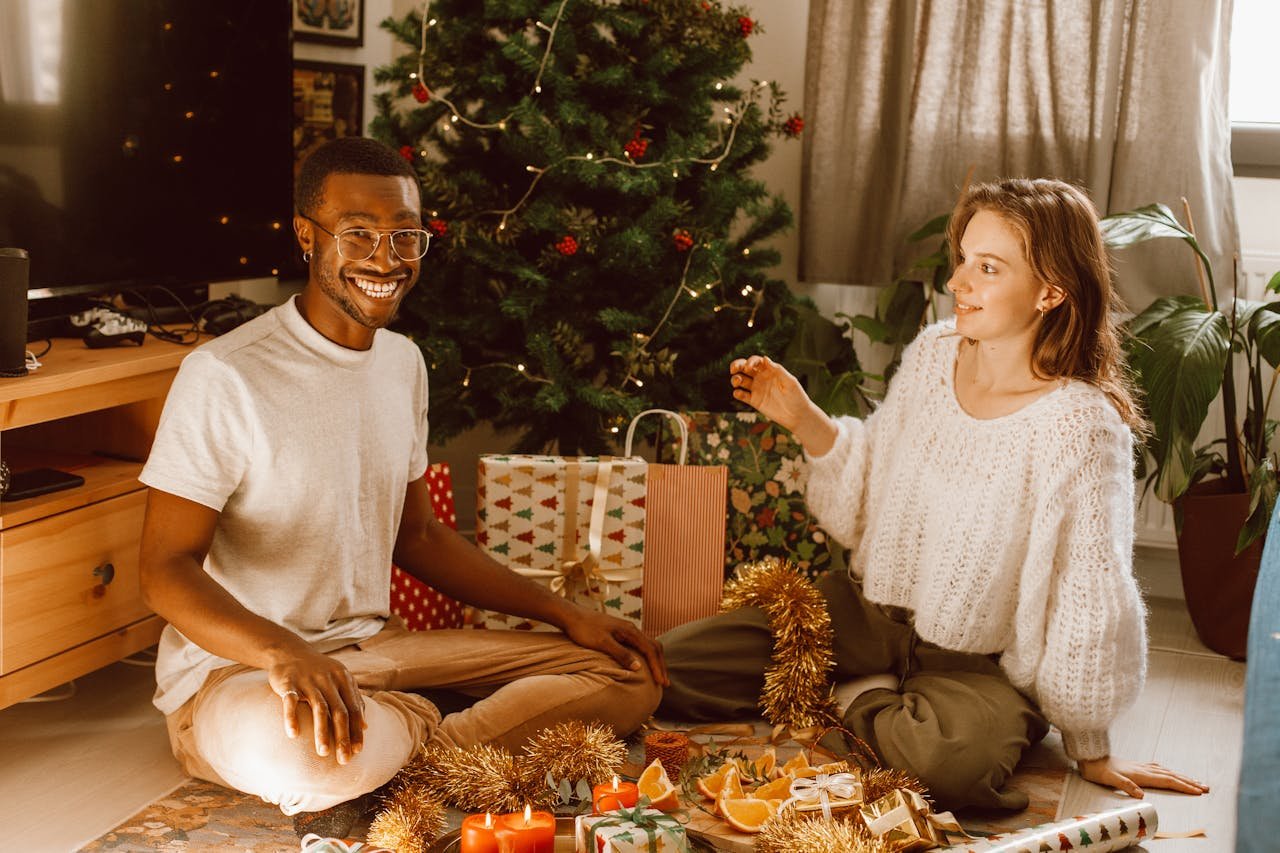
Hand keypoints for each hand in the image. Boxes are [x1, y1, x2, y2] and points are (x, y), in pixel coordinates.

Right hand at [268, 650, 367, 764]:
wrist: (289, 651)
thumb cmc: (318, 671)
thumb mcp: (339, 680)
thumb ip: (352, 700)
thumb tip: (365, 726)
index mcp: (343, 679)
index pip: (354, 708)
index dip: (356, 730)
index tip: (357, 751)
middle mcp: (328, 679)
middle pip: (340, 711)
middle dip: (343, 737)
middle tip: (344, 760)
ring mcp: (308, 680)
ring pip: (319, 708)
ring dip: (322, 732)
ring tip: (323, 753)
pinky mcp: (288, 682)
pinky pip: (291, 701)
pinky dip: (292, 717)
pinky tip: (293, 734)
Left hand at [561, 607, 668, 686]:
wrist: (572, 616)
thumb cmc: (585, 629)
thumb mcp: (602, 643)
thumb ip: (620, 654)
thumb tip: (638, 667)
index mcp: (630, 631)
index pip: (650, 650)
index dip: (657, 667)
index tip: (661, 683)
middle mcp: (631, 629)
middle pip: (654, 647)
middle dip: (661, 665)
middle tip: (665, 683)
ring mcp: (626, 630)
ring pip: (648, 645)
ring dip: (655, 660)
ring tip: (659, 675)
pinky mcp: (620, 633)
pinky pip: (640, 645)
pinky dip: (647, 656)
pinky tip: (644, 664)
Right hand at [730, 356, 836, 454]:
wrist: (798, 415)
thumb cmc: (797, 396)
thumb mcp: (790, 381)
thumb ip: (778, 370)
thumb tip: (765, 358)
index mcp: (770, 371)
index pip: (756, 361)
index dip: (750, 361)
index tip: (749, 367)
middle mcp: (761, 378)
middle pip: (745, 368)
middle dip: (737, 365)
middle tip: (733, 369)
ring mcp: (757, 389)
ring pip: (741, 380)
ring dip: (735, 379)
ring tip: (736, 383)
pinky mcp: (754, 401)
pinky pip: (742, 395)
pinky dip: (737, 393)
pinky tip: (739, 393)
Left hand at [1077, 755, 1209, 797]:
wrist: (1088, 755)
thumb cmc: (1097, 769)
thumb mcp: (1109, 779)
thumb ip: (1126, 786)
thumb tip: (1141, 795)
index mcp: (1141, 774)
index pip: (1168, 781)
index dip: (1184, 786)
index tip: (1199, 791)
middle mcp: (1143, 768)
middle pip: (1172, 776)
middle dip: (1189, 782)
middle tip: (1206, 788)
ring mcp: (1140, 766)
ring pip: (1166, 771)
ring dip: (1182, 777)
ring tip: (1195, 781)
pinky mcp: (1135, 765)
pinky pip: (1158, 768)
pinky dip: (1168, 771)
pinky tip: (1168, 771)